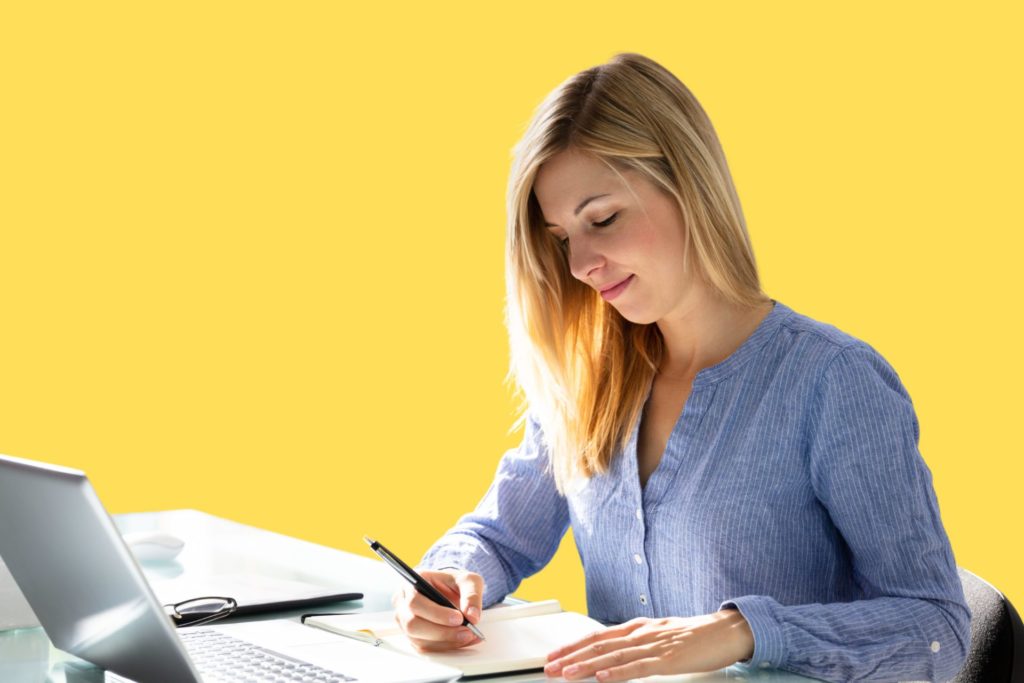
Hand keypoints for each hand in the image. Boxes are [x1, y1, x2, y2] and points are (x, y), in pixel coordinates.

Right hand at [391, 569, 483, 651]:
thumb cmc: (455, 583)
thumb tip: (472, 616)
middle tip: (466, 631)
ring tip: (468, 635)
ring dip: (445, 641)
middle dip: (442, 632)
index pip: (415, 601)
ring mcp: (405, 621)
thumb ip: (471, 594)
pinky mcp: (412, 636)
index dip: (435, 613)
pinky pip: (425, 648)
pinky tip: (462, 640)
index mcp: (413, 582)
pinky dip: (446, 647)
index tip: (458, 618)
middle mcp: (403, 603)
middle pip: (412, 624)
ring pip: (418, 640)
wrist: (451, 592)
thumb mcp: (468, 580)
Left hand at [543, 609, 753, 680]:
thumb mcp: (660, 634)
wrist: (726, 630)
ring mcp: (654, 645)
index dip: (574, 645)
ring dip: (587, 666)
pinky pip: (639, 667)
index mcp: (638, 627)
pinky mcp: (668, 660)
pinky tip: (603, 678)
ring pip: (613, 656)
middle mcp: (641, 633)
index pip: (599, 636)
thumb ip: (638, 641)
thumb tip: (616, 651)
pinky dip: (619, 673)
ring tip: (566, 674)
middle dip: (572, 657)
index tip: (555, 655)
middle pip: (599, 645)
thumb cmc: (695, 634)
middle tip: (549, 667)